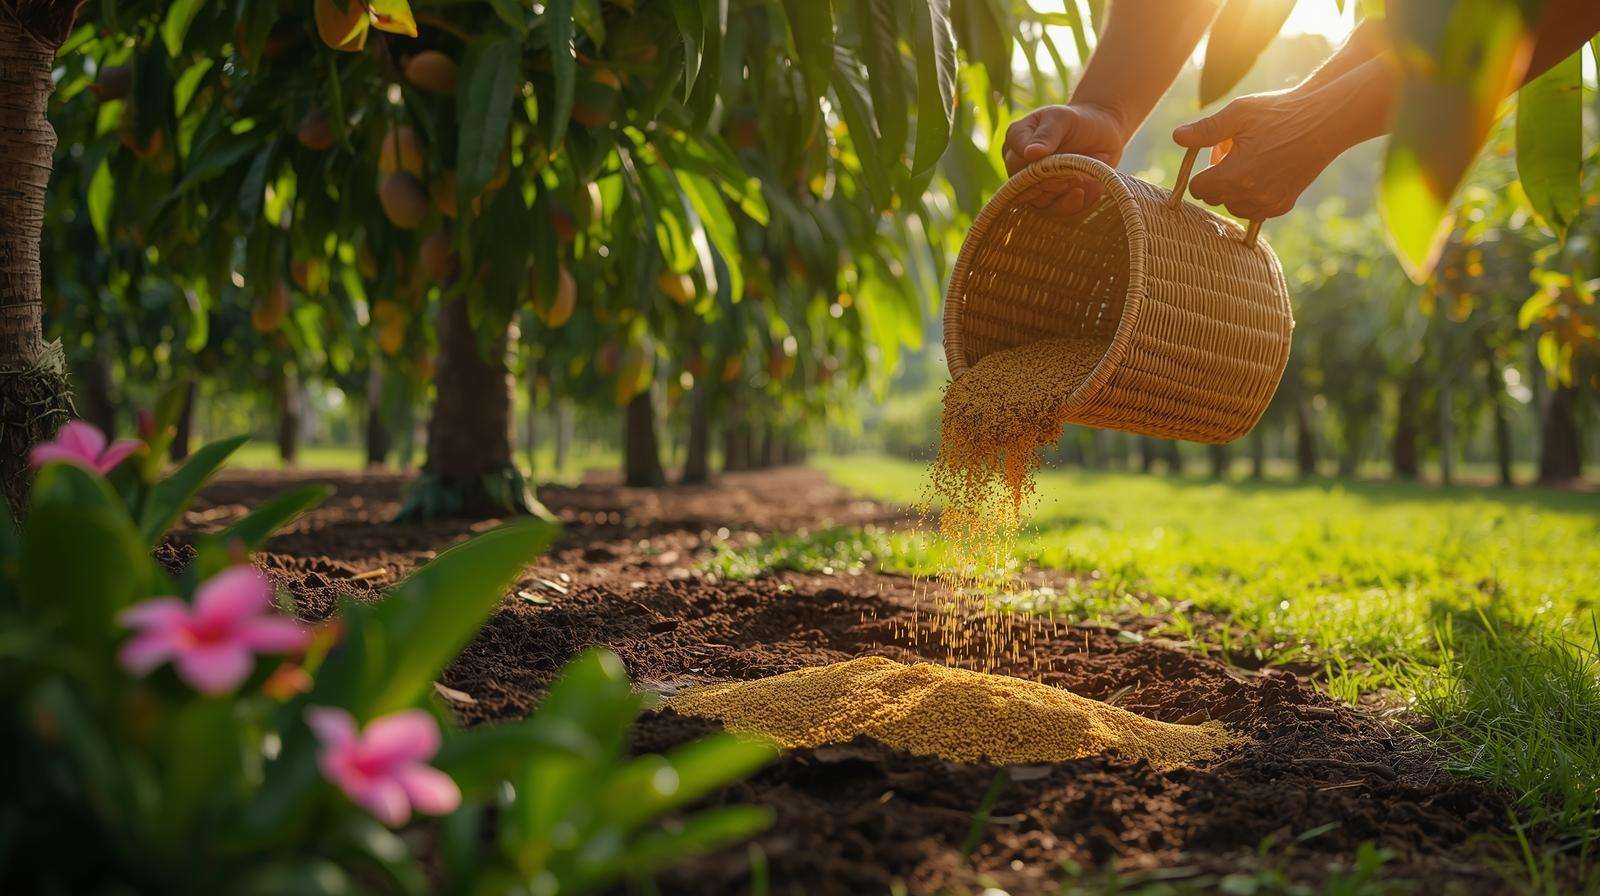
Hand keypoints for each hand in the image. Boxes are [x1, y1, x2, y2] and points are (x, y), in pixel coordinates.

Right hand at [1001, 103, 1128, 215]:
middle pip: (1025, 187)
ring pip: (1039, 203)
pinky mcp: (1051, 200)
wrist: (1102, 131)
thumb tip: (1029, 154)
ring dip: (1067, 192)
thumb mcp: (1062, 119)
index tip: (1062, 159)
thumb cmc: (1078, 120)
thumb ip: (1046, 135)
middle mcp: (1018, 166)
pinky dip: (1076, 203)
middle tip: (1079, 169)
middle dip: (1055, 181)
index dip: (1038, 168)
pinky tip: (1090, 188)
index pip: (1015, 163)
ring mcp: (1033, 185)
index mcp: (1016, 140)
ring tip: (1088, 176)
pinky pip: (1057, 211)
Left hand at [1172, 89, 1341, 220]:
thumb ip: (1205, 130)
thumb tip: (1177, 137)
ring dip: (1235, 190)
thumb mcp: (1238, 113)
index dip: (1200, 172)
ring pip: (1234, 206)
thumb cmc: (1279, 112)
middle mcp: (1250, 196)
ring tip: (1252, 161)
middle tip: (1236, 153)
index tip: (1213, 157)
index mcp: (1234, 175)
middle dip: (1218, 179)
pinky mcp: (1283, 205)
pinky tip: (1266, 173)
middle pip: (1214, 198)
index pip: (1198, 189)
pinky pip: (1255, 211)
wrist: (1324, 121)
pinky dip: (1254, 197)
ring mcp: (1268, 203)